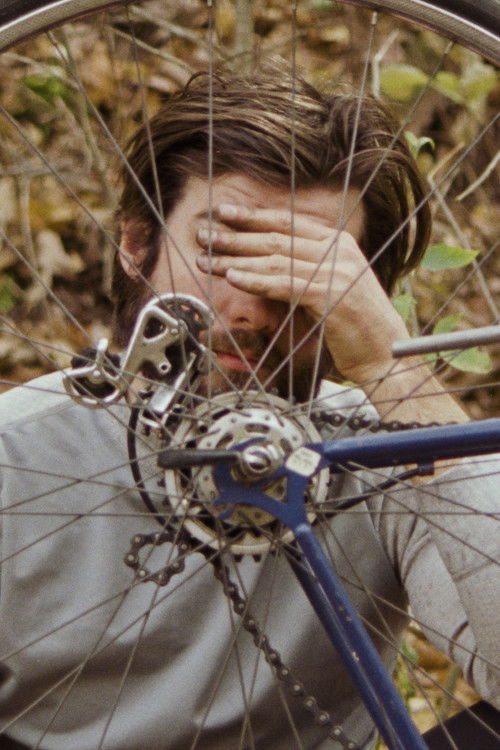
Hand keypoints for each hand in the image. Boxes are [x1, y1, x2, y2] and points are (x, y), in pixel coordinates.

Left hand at [195, 202, 409, 383]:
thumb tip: (264, 263)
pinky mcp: (329, 294)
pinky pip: (283, 283)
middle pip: (276, 237)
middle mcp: (338, 250)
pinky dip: (255, 280)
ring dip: (236, 258)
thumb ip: (305, 270)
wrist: (384, 354)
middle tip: (203, 234)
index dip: (252, 216)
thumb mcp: (331, 288)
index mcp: (339, 242)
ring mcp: (335, 270)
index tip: (223, 212)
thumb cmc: (355, 327)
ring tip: (207, 258)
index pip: (288, 222)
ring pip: (274, 258)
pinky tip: (232, 277)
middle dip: (234, 235)